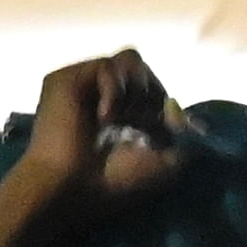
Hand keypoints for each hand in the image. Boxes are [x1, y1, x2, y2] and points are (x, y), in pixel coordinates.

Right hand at [0, 53, 185, 246]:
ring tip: (120, 119)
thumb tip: (178, 106)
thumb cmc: (113, 183)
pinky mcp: (65, 79)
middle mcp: (103, 96)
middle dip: (151, 92)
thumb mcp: (164, 163)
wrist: (71, 188)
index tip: (162, 127)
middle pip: (143, 68)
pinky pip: (105, 65)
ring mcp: (84, 86)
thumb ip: (180, 132)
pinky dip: (113, 88)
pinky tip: (104, 118)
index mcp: (123, 115)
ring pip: (128, 59)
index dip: (162, 100)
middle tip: (140, 124)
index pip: (153, 86)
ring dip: (134, 87)